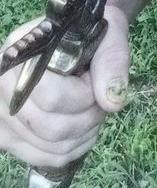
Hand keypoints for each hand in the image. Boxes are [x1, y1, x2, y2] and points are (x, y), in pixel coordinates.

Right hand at [0, 4, 129, 170]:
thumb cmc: (90, 32)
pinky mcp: (8, 134)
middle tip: (99, 99)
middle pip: (47, 127)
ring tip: (93, 111)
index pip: (50, 96)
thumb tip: (112, 101)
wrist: (79, 36)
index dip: (83, 95)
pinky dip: (69, 149)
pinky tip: (82, 130)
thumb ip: (112, 61)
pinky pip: (41, 156)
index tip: (95, 80)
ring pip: (46, 146)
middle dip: (86, 118)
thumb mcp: (108, 34)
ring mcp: (2, 112)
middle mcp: (3, 83)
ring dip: (81, 135)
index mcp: (24, 52)